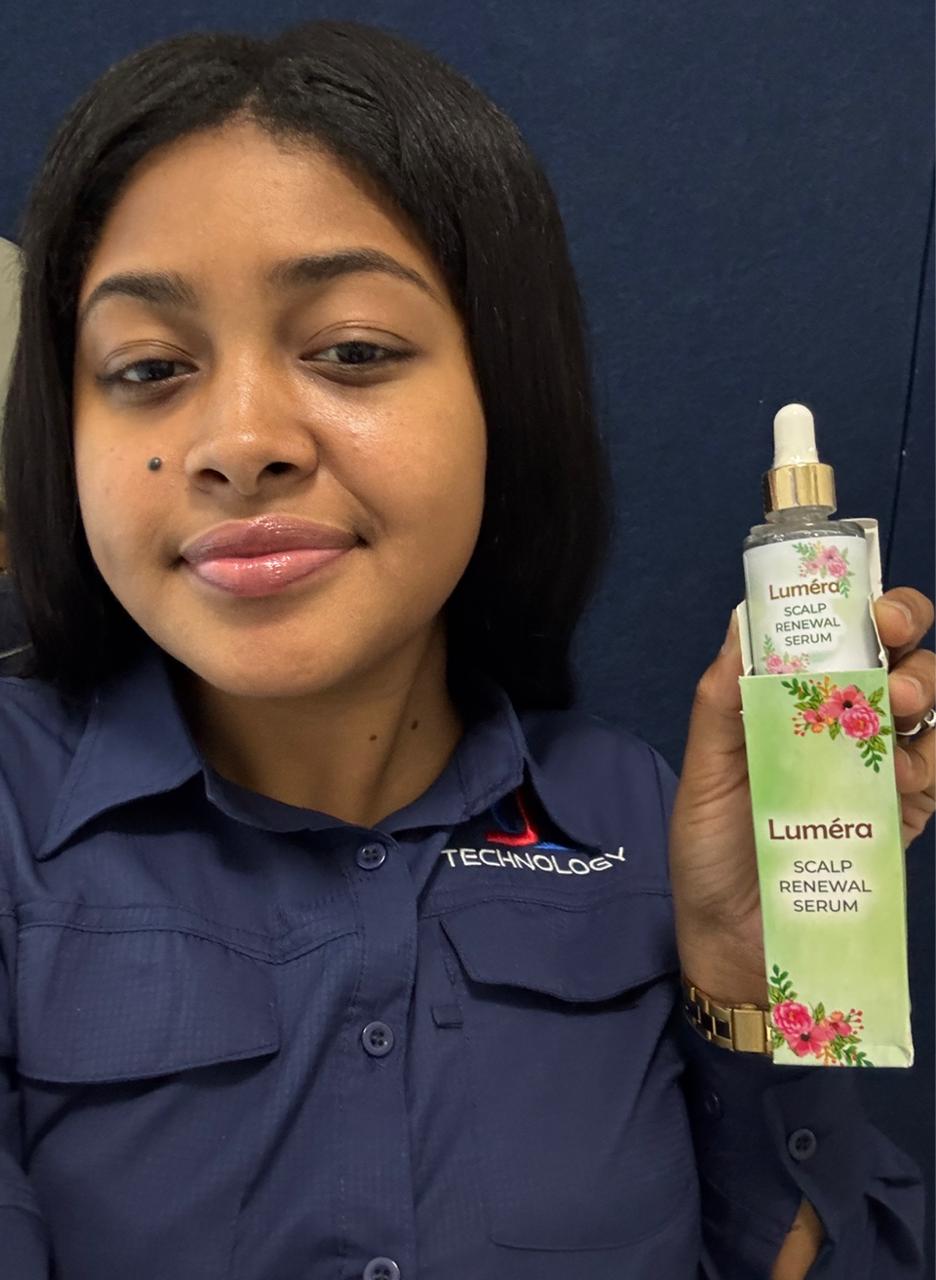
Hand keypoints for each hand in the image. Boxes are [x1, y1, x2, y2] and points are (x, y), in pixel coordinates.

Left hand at [668, 587, 934, 1002]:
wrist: (737, 946)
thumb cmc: (712, 853)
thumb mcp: (705, 772)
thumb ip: (722, 701)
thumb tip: (743, 621)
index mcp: (791, 704)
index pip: (836, 636)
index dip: (857, 606)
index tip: (861, 603)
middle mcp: (841, 726)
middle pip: (895, 657)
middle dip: (903, 633)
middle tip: (891, 643)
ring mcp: (876, 769)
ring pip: (926, 707)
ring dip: (923, 688)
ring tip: (898, 702)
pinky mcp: (902, 815)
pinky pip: (935, 767)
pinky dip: (931, 755)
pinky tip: (909, 762)